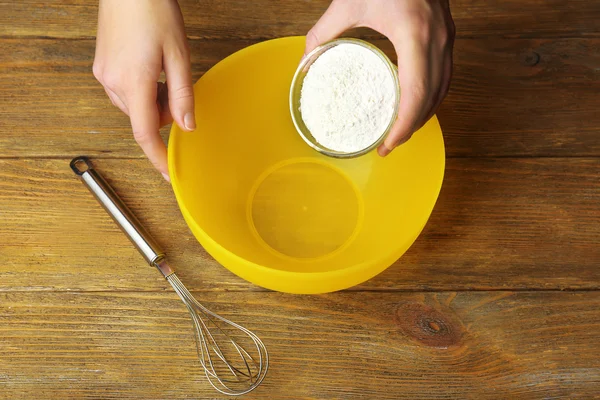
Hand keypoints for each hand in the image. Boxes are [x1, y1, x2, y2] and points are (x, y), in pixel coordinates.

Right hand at [93, 0, 194, 179]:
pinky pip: (124, 92)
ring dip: (152, 101)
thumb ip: (183, 95)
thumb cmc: (154, 11)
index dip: (158, 157)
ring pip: (134, 107)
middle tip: (176, 88)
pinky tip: (149, 66)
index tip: (169, 174)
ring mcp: (103, 74)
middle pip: (143, 119)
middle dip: (163, 114)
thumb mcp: (178, 55)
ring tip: (162, 69)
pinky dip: (141, 90)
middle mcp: (112, 82)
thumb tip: (187, 126)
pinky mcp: (101, 66)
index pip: (145, 133)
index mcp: (133, 81)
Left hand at [306, 0, 454, 155]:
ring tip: (400, 131)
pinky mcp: (448, 34)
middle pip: (431, 99)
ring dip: (423, 115)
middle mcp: (438, 40)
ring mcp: (448, 37)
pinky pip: (446, 75)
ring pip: (443, 90)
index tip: (387, 145)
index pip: (415, 95)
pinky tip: (415, 105)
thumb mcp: (349, 2)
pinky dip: (432, 96)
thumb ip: (323, 33)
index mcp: (414, 35)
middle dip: (411, 128)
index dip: (403, 126)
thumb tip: (305, 62)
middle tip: (388, 146)